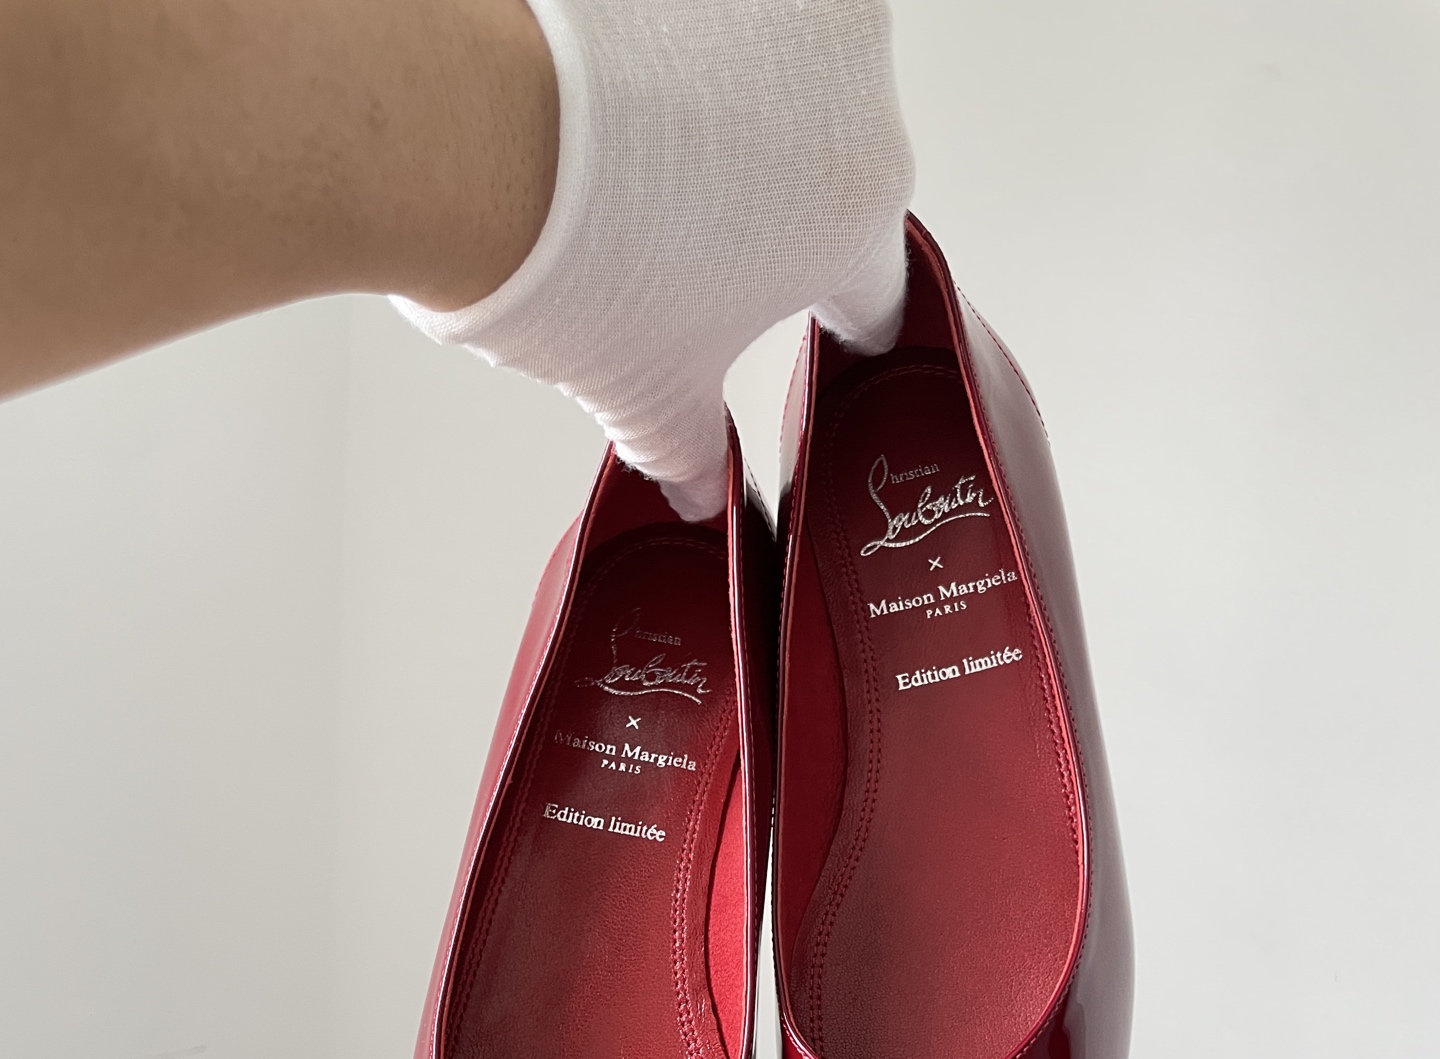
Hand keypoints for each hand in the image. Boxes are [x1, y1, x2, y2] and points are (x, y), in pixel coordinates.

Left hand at [397, 0, 914, 518]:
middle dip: (768, 203)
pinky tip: (610, 78)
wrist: (459, 126)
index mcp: (853, 212)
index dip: (842, 317)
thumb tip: (696, 494)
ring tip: (632, 154)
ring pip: (777, 70)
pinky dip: (673, 41)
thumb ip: (688, 448)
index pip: (875, 281)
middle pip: (830, 161)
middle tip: (680, 237)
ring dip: (728, 106)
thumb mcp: (639, 388)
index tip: (820, 320)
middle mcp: (849, 86)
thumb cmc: (560, 252)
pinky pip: (712, 13)